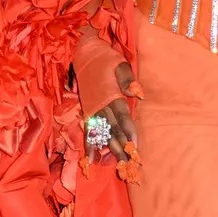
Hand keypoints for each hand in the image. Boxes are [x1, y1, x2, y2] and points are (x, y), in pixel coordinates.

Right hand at [75, 27, 139, 173]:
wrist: (83, 52)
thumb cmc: (104, 57)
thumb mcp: (119, 62)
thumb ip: (127, 78)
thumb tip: (135, 93)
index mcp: (110, 94)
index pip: (122, 117)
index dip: (128, 131)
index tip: (135, 145)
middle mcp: (100, 105)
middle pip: (113, 130)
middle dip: (122, 147)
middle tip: (130, 163)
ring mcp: (92, 109)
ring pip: (102, 133)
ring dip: (110, 149)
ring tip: (118, 165)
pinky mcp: (87, 110)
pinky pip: (89, 131)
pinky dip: (90, 145)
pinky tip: (91, 159)